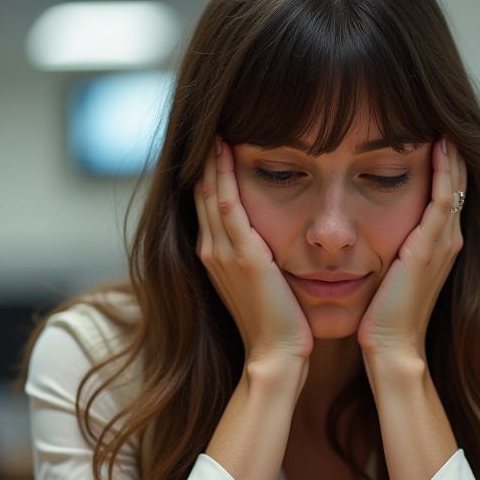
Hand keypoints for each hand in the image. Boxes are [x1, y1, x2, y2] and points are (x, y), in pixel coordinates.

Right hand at [194, 138, 312, 367]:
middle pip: (201, 192)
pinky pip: (228, 204)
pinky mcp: (242, 256)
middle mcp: (210, 252)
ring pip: (210, 192)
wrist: (276, 358)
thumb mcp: (263, 286)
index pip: (206, 204)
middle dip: (204, 158)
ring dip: (211, 158)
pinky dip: (225, 174)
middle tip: (208, 121)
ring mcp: (222, 253)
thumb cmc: (278, 327)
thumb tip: (272, 243)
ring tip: (213, 125)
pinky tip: (227, 148)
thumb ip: (260, 261)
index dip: (208, 172)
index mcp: (214, 258)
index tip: (215, 142)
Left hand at [357, 136, 464, 365]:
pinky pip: (445, 198)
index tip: (429, 129)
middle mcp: (448, 241)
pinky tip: (439, 142)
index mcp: (437, 247)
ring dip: (451, 151)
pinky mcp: (433, 248)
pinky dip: (445, 170)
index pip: (446, 192)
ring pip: (456, 184)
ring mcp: (444, 243)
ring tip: (445, 117)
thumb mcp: (387, 277)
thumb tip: (359, 234)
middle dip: (451, 148)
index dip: (441, 163)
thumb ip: (385, 252)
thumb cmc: (381, 321)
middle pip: (457, 182)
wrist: (391, 350)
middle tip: (442, 112)